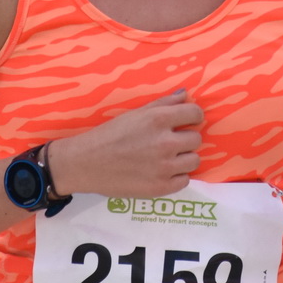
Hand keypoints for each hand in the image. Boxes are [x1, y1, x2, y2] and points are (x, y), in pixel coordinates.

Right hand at [49, 90, 204, 200]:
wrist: (86, 163)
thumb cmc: (109, 134)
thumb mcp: (135, 113)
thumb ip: (163, 103)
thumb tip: (186, 94)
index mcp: (158, 119)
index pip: (196, 114)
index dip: (192, 117)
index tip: (186, 122)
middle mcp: (165, 142)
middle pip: (196, 139)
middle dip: (186, 138)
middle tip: (170, 142)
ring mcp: (164, 167)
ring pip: (194, 160)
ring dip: (184, 158)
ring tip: (167, 158)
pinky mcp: (160, 187)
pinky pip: (185, 180)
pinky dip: (176, 176)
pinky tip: (162, 171)